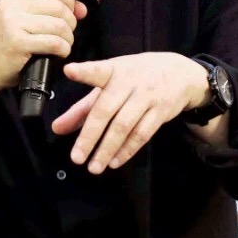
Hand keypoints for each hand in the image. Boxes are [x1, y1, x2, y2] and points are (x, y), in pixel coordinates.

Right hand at [0, 0, 87, 91]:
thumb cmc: (8, 40)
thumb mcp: (23, 16)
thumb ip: (51, 8)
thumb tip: (82, 9)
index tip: (74, 10)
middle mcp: (12, 4)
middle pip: (58, 6)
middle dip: (70, 22)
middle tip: (67, 33)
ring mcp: (13, 23)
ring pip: (59, 25)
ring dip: (68, 38)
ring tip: (63, 44)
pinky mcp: (18, 43)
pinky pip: (54, 42)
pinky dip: (63, 49)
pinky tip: (59, 53)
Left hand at [52, 53, 208, 172]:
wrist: (180, 72)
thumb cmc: (137, 76)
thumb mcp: (110, 84)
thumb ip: (83, 107)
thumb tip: (57, 128)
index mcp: (114, 71)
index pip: (98, 70)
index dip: (84, 71)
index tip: (69, 71)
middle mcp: (130, 82)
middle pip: (106, 110)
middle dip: (90, 136)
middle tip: (76, 157)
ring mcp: (147, 97)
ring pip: (125, 126)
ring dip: (108, 149)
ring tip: (94, 167)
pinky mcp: (161, 112)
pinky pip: (142, 134)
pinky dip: (127, 150)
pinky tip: (115, 161)